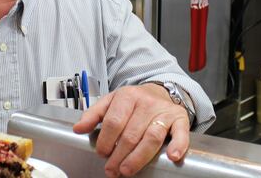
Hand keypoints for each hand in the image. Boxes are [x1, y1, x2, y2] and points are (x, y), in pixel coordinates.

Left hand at [72, 84, 189, 176]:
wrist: (159, 91)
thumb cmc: (133, 101)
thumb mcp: (110, 101)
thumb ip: (93, 115)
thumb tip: (79, 128)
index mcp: (127, 96)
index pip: (114, 122)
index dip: (106, 141)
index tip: (102, 153)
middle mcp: (146, 103)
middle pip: (131, 134)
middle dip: (119, 156)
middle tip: (112, 169)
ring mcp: (163, 111)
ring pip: (151, 137)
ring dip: (138, 158)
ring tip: (127, 169)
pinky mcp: (179, 118)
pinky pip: (181, 133)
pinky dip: (178, 145)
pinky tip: (171, 156)